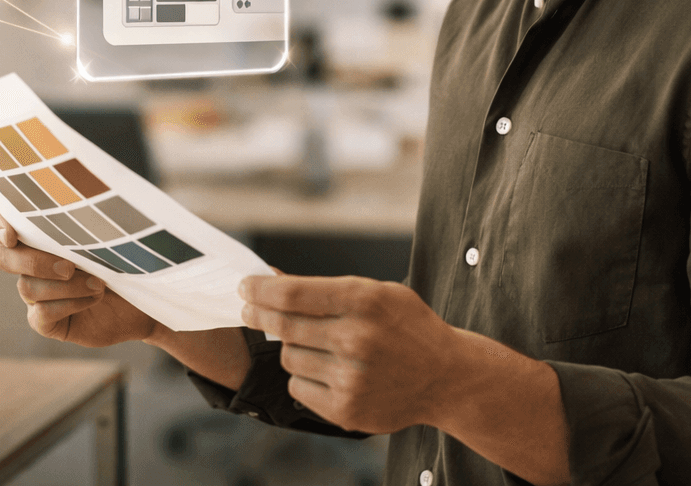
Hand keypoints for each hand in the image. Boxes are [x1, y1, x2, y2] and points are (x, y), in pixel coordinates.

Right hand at [0, 207, 156, 347]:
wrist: (142, 295)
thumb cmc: (122, 255)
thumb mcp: (103, 232)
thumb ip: (79, 218)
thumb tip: (70, 200)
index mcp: (36, 234)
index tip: (11, 234)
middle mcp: (28, 263)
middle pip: (4, 258)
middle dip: (35, 261)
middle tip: (70, 266)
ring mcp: (35, 294)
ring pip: (27, 287)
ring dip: (66, 286)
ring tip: (99, 283)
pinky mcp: (46, 321)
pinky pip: (40, 315)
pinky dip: (68, 305)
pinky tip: (93, 298)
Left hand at [239, 273, 458, 433]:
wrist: (447, 378)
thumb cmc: (407, 327)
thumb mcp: (377, 292)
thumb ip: (327, 287)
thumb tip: (272, 280)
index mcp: (364, 301)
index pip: (292, 293)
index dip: (260, 289)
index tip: (244, 286)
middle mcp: (356, 339)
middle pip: (283, 325)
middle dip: (259, 314)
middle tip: (249, 310)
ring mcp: (351, 378)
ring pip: (287, 356)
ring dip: (292, 348)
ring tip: (319, 346)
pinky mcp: (346, 410)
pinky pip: (297, 387)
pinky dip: (303, 377)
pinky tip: (327, 371)